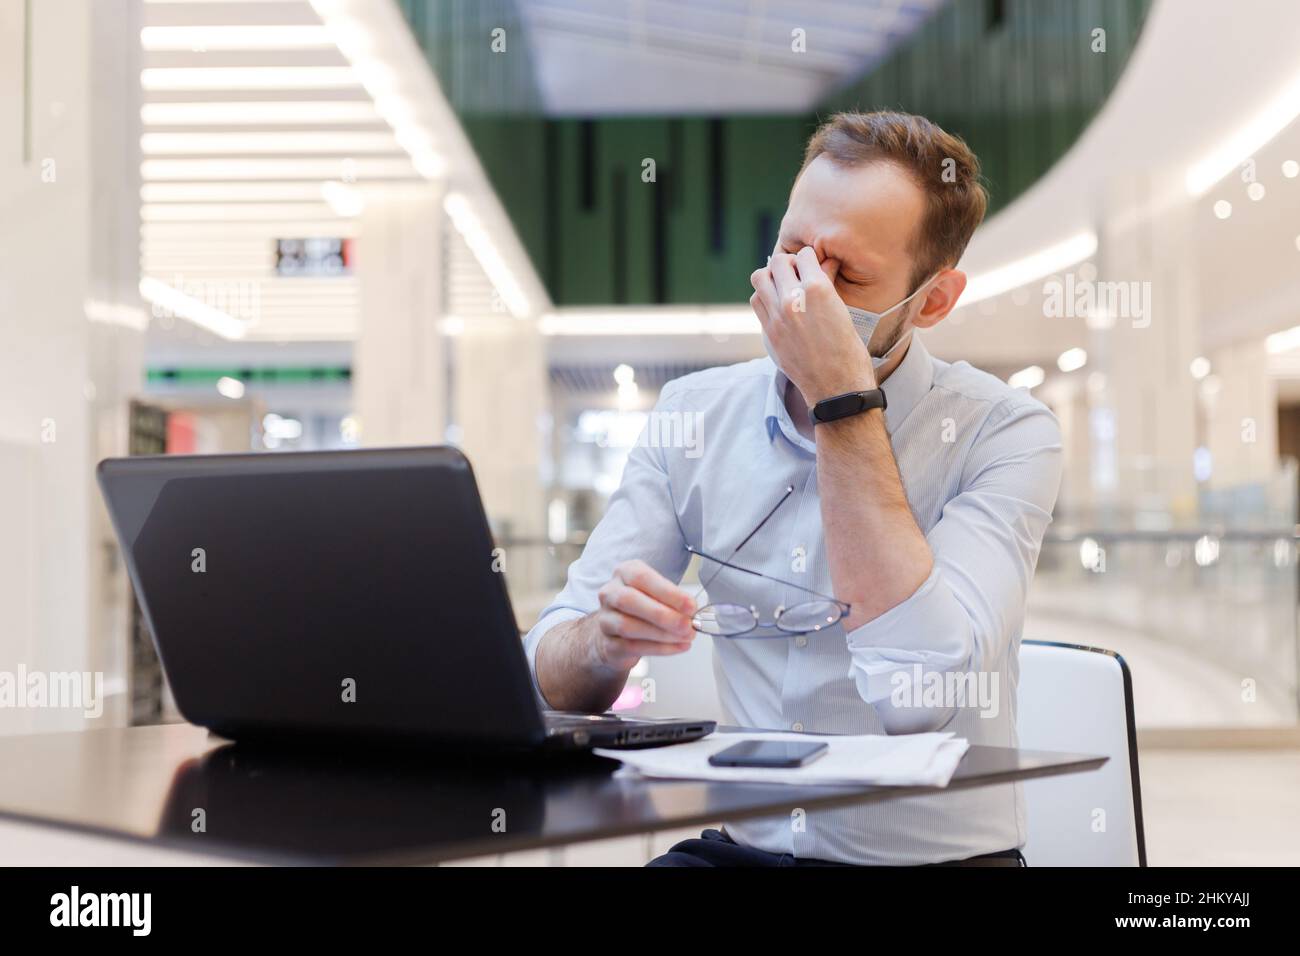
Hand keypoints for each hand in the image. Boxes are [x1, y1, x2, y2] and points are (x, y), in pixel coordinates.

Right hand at [586, 559, 696, 672]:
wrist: (617, 633)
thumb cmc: (642, 608)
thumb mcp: (657, 594)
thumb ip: (673, 600)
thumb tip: (692, 612)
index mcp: (625, 573)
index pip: (642, 577)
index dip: (668, 592)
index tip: (690, 606)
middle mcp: (610, 593)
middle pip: (630, 600)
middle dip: (663, 615)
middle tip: (687, 625)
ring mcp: (605, 619)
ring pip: (629, 626)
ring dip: (662, 634)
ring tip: (685, 637)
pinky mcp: (608, 644)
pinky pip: (632, 647)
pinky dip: (659, 648)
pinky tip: (677, 647)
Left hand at [750, 246, 875, 402]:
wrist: (836, 386)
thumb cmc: (848, 349)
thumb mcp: (842, 310)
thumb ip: (828, 283)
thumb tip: (825, 262)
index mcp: (818, 289)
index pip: (804, 255)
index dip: (808, 258)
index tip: (810, 265)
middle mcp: (793, 299)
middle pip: (778, 261)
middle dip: (788, 264)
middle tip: (795, 274)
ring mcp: (777, 316)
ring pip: (760, 278)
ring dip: (771, 277)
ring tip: (782, 286)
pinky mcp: (768, 332)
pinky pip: (756, 302)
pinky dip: (764, 297)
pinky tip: (776, 304)